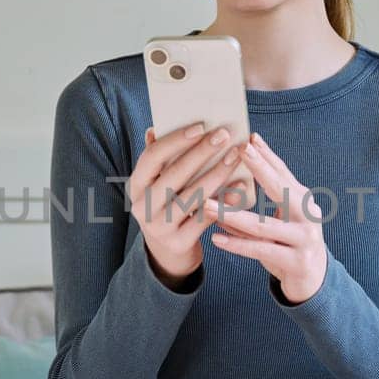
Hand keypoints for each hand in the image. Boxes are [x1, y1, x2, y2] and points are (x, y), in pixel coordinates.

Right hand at [129, 121, 249, 285]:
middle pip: (175, 174)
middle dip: (202, 152)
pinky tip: (242, 186)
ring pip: (192, 196)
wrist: (166, 252)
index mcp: (136, 186)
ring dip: (217, 174)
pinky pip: (205, 219)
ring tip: (236, 157)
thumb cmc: (166, 205)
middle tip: (225, 135)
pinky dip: (225, 201)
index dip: (176, 140)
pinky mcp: (178, 243)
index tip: (201, 126)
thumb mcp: (156, 184)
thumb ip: (159, 159)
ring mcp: (159, 227)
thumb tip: (156, 127)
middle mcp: (142, 206)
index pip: (152, 157)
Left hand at [201, 132, 328, 303]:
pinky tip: (216, 239)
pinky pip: (262, 251)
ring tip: (208, 204)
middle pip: (282, 189)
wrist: (313, 280)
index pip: (282, 173)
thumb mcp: (276, 220)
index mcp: (303, 201)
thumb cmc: (288, 244)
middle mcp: (309, 216)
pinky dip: (237, 245)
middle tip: (240, 149)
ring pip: (264, 225)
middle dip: (261, 168)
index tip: (249, 137)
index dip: (266, 156)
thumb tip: (222, 183)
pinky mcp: (296, 262)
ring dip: (233, 214)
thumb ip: (253, 204)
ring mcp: (305, 239)